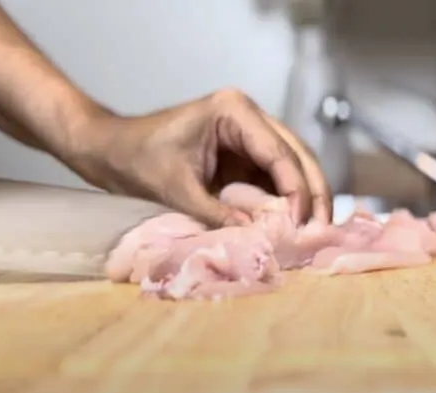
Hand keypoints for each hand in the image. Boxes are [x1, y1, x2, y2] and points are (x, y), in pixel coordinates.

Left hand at [66, 89, 332, 227]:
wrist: (110, 151)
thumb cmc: (135, 158)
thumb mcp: (176, 189)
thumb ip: (218, 213)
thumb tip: (260, 237)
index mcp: (233, 111)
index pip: (279, 152)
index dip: (297, 189)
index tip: (304, 224)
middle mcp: (249, 118)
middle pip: (297, 155)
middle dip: (313, 192)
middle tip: (324, 230)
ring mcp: (249, 136)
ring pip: (292, 167)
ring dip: (304, 198)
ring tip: (315, 233)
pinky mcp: (243, 156)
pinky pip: (273, 179)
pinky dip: (284, 202)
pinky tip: (293, 226)